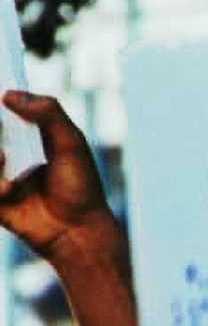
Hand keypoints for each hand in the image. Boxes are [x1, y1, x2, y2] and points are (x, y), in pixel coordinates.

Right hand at [0, 91, 116, 262]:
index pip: (3, 112)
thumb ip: (48, 113)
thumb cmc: (81, 187)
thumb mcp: (71, 143)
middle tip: (6, 150)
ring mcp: (0, 177)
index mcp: (28, 138)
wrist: (79, 231)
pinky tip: (6, 190)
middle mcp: (10, 155)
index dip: (0, 100)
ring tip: (3, 159)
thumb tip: (9, 95)